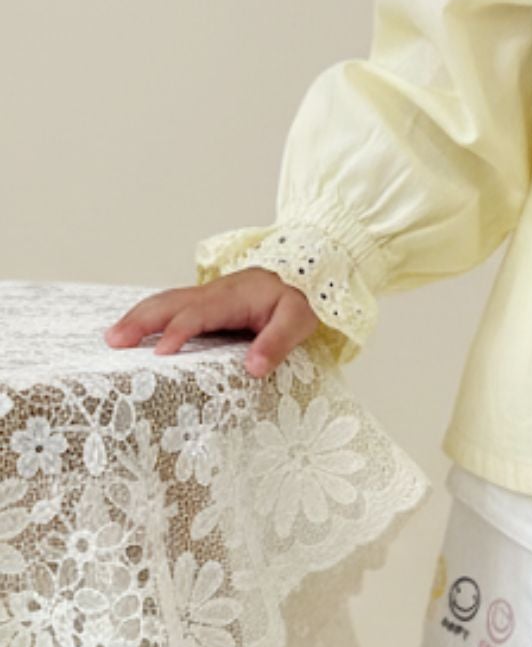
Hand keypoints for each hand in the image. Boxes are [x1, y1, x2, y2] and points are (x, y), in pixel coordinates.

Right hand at [104, 270, 320, 378]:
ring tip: (112, 337)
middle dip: (141, 320)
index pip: (199, 313)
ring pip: (165, 302)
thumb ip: (277, 342)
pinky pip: (171, 307)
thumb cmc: (301, 300)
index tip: (159, 353)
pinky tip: (134, 330)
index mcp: (234, 297)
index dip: (178, 331)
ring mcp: (206, 297)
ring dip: (138, 317)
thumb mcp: (299, 320)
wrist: (303, 278)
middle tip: (114, 341)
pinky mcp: (205, 304)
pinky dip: (149, 315)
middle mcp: (214, 293)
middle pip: (170, 302)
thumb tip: (253, 368)